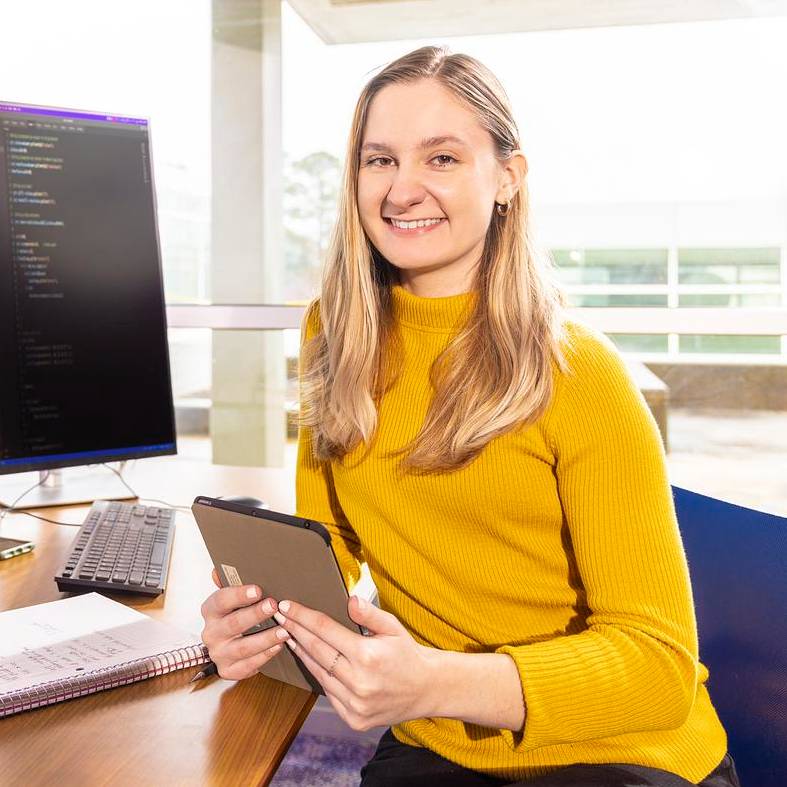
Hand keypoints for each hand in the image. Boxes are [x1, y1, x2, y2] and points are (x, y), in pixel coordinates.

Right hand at [199, 569, 289, 679]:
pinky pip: (246, 666)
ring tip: (284, 631)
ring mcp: (218, 653)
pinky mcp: (227, 670)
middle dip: (255, 615)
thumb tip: (219, 569)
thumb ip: (230, 581)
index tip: (258, 589)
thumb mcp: (234, 595)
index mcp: (211, 610)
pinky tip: (277, 647)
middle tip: (274, 606)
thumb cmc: (238, 612)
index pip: (221, 600)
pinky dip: (264, 657)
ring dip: (265, 639)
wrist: (232, 642)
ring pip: (242, 648)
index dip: (239, 594)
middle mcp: (211, 632)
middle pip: (233, 624)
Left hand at [273, 595, 437, 730]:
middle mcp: (358, 682)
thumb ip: (369, 613)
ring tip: (288, 636)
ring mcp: (354, 704)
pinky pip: (327, 693)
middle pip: (316, 650)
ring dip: (301, 653)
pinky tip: (309, 660)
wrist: (426, 689)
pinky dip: (317, 675)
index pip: (325, 630)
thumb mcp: (393, 627)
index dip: (302, 617)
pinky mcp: (353, 718)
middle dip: (295, 631)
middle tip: (279, 617)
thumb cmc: (407, 653)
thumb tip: (349, 600)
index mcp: (367, 655)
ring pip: (318, 673)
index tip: (286, 607)